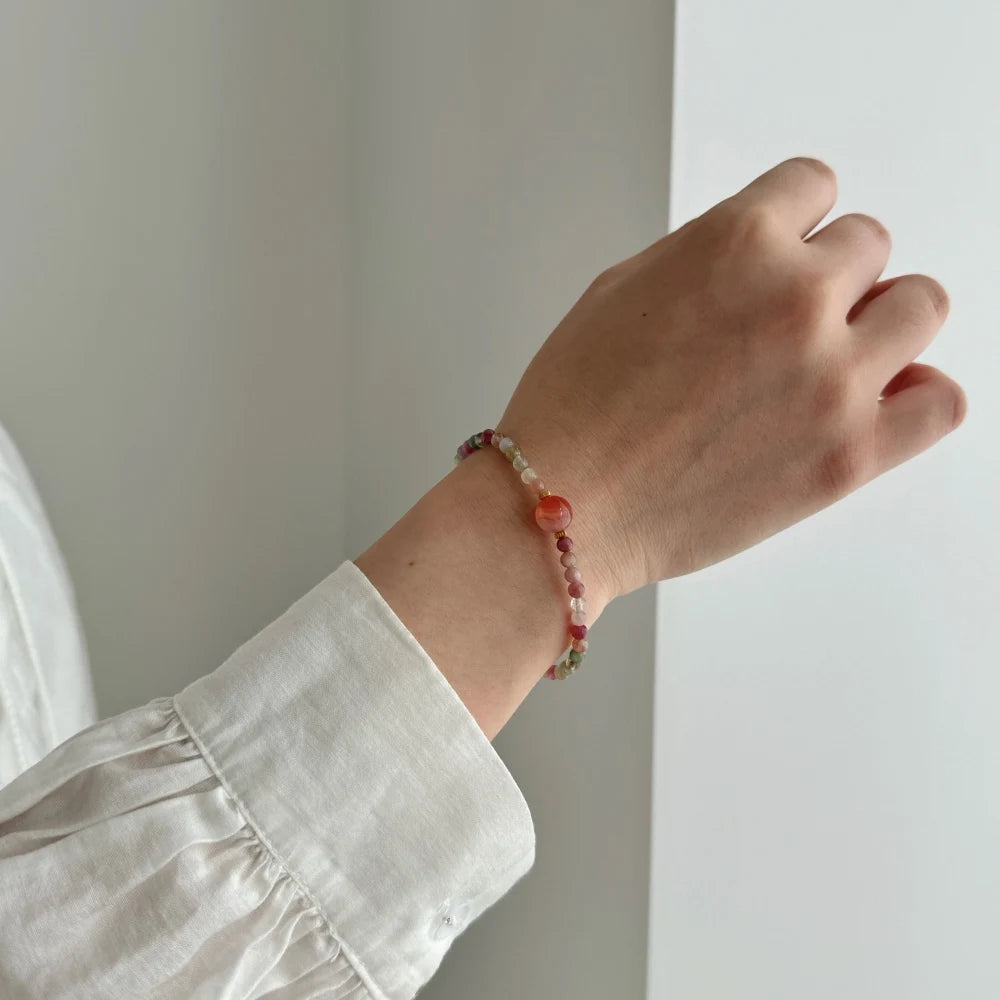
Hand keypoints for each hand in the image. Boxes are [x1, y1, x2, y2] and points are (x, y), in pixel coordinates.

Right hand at [358, 157, 965, 737]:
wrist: (561, 507)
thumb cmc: (571, 410)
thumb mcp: (620, 289)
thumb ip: (706, 257)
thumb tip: (759, 260)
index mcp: (735, 242)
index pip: (815, 185)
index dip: (794, 221)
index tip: (787, 248)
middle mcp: (795, 298)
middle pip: (870, 244)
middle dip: (828, 275)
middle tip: (789, 319)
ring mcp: (832, 378)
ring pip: (921, 307)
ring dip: (881, 322)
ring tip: (835, 356)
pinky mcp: (849, 455)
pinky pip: (942, 400)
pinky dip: (919, 394)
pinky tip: (875, 401)